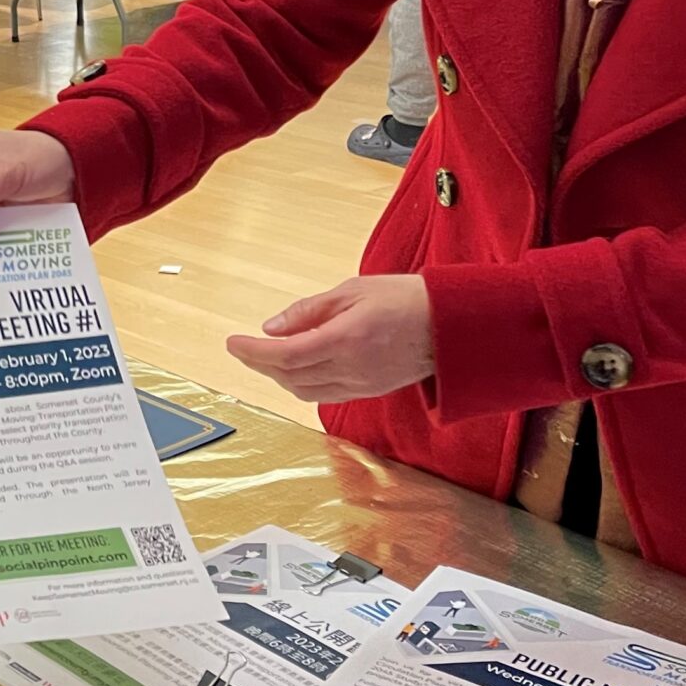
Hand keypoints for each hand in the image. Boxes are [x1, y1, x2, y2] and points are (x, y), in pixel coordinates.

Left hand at [227, 275, 432, 403]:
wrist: (452, 326)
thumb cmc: (406, 298)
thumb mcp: (353, 290)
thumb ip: (309, 310)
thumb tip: (271, 327)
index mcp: (346, 340)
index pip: (285, 355)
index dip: (253, 352)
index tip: (232, 342)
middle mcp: (351, 368)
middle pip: (289, 377)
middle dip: (259, 364)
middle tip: (242, 347)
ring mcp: (361, 384)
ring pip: (304, 390)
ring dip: (278, 376)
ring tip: (263, 357)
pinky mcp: (369, 390)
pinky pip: (324, 394)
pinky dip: (301, 382)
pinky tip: (294, 367)